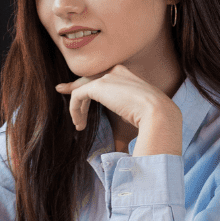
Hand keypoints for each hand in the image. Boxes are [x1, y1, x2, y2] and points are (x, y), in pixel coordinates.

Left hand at [55, 65, 182, 155]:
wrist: (159, 115)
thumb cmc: (151, 122)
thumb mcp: (134, 117)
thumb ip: (122, 120)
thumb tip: (119, 149)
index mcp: (128, 77)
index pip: (102, 77)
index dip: (88, 85)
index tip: (72, 89)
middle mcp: (117, 72)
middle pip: (89, 78)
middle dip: (74, 85)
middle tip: (60, 89)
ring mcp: (108, 77)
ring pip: (83, 88)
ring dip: (77, 108)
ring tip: (79, 125)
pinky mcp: (99, 86)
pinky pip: (78, 96)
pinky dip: (75, 110)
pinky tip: (79, 124)